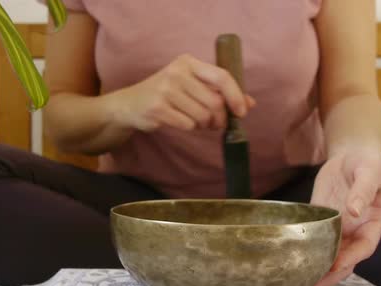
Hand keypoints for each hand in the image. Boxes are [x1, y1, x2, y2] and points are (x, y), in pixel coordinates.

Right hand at [110, 54, 254, 131]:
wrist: (130, 105)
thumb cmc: (166, 95)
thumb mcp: (191, 86)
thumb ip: (219, 92)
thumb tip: (250, 103)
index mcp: (188, 62)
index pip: (222, 76)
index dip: (236, 95)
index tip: (242, 111)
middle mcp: (177, 72)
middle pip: (215, 101)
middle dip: (219, 118)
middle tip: (216, 124)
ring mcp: (166, 90)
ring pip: (203, 116)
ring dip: (204, 125)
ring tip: (196, 122)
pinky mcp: (158, 108)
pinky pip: (188, 125)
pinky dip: (190, 128)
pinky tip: (182, 122)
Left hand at [307, 146, 380, 285]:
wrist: (354, 152)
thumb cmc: (368, 162)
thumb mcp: (370, 172)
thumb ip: (363, 191)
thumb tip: (354, 212)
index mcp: (374, 221)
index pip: (364, 246)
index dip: (351, 258)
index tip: (335, 266)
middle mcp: (358, 229)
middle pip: (347, 258)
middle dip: (331, 274)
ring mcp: (341, 226)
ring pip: (331, 254)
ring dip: (318, 268)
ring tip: (300, 282)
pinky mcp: (324, 219)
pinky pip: (317, 239)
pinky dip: (308, 251)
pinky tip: (294, 260)